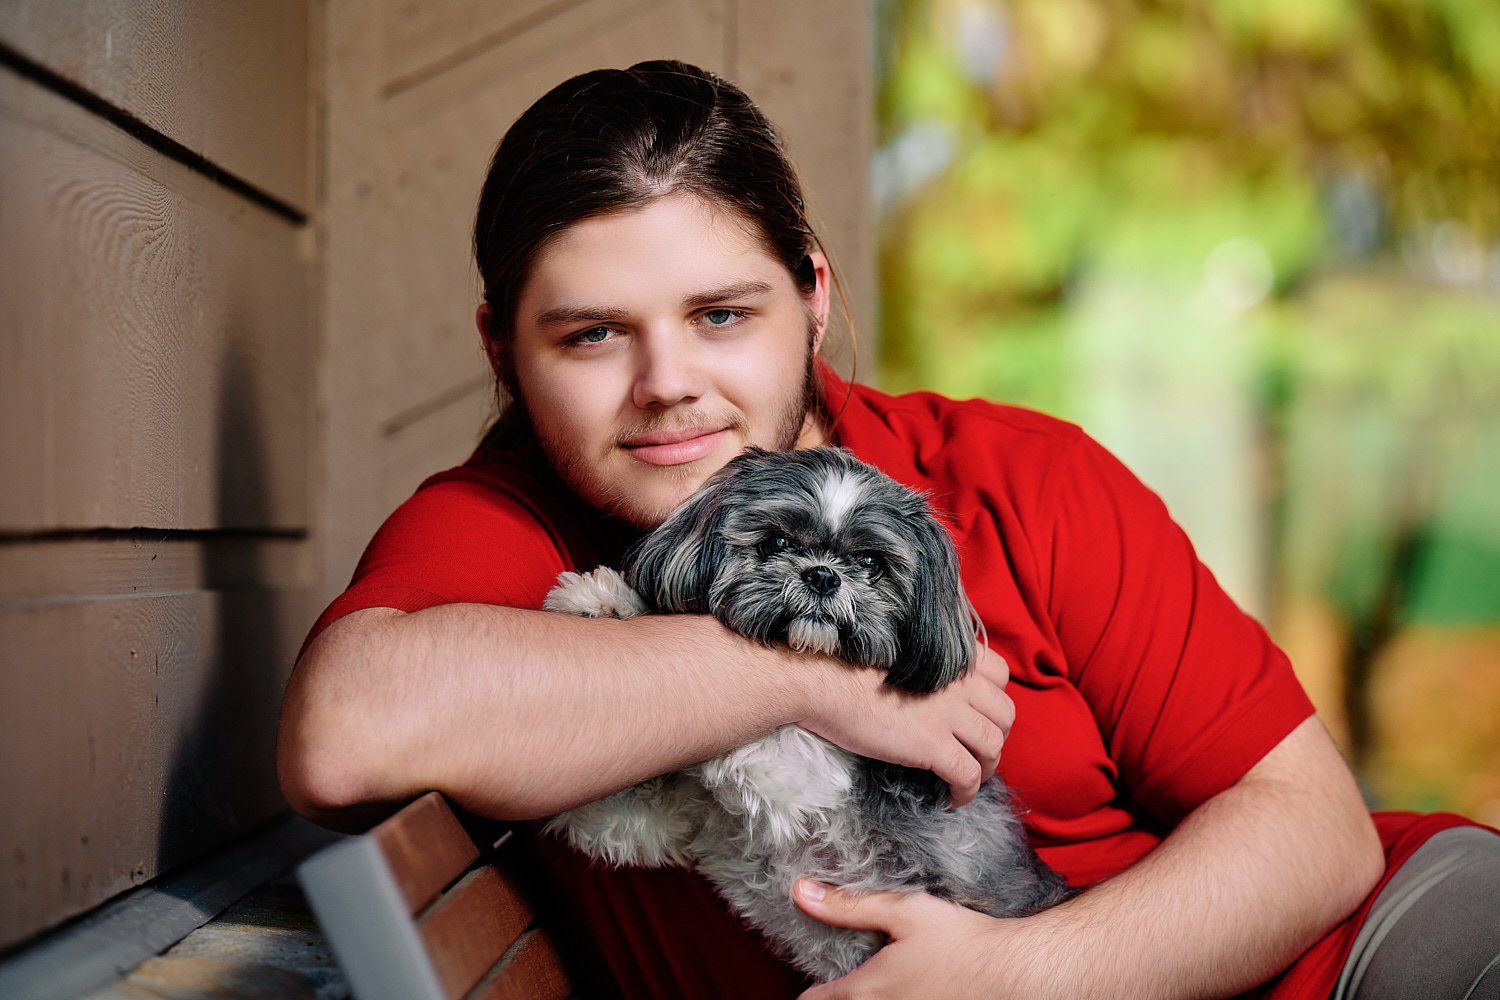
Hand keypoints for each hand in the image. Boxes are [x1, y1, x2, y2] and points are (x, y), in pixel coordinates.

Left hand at [792, 879, 1045, 999]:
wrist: (1015, 974)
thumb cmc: (964, 942)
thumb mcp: (905, 912)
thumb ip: (849, 905)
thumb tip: (801, 891)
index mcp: (865, 992)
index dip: (809, 990)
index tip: (815, 977)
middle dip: (836, 996)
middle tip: (846, 977)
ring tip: (881, 982)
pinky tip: (908, 988)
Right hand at [798, 642, 1012, 804]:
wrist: (823, 682)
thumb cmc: (847, 666)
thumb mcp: (900, 657)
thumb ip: (928, 670)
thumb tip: (932, 694)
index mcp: (950, 659)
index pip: (1000, 674)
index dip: (994, 698)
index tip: (978, 715)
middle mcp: (958, 684)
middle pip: (1005, 714)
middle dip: (996, 736)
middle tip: (975, 750)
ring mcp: (948, 715)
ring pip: (993, 747)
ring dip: (986, 767)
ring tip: (967, 778)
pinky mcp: (933, 745)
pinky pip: (968, 776)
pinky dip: (965, 792)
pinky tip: (950, 798)